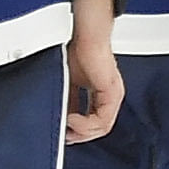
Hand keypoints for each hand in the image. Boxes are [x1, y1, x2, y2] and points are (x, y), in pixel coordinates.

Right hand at [64, 0, 124, 144]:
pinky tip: (72, 119)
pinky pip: (102, 120)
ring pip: (101, 127)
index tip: (62, 131)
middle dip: (79, 135)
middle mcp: (109, 96)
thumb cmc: (75, 49)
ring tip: (66, 125)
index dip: (76, 129)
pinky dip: (85, 124)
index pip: (91, 120)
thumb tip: (56, 116)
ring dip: (81, 131)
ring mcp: (113, 95)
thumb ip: (64, 99)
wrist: (83, 33)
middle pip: (98, 128)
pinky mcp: (112, 93)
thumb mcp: (65, 81)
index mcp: (98, 92)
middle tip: (63, 135)